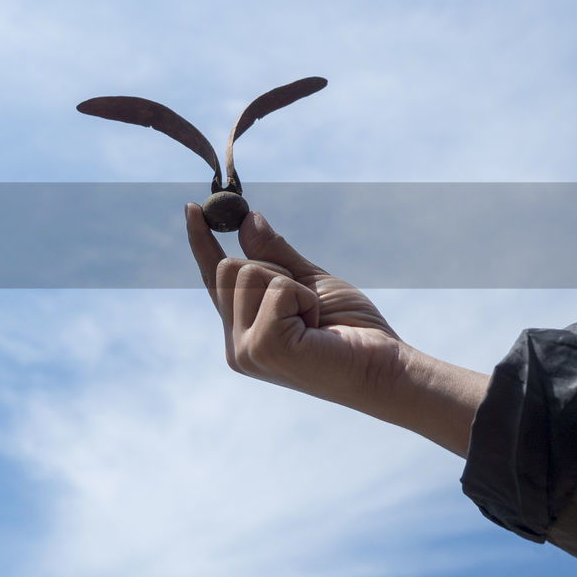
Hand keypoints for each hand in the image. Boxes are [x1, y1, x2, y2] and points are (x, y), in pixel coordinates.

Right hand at [184, 204, 485, 456]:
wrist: (385, 368)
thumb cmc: (353, 330)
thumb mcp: (309, 283)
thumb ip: (275, 255)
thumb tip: (247, 219)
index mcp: (243, 331)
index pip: (214, 280)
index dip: (202, 242)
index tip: (191, 208)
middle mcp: (236, 344)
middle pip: (229, 267)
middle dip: (273, 269)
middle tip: (306, 301)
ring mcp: (244, 350)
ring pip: (249, 272)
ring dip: (292, 285)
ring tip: (314, 320)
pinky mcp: (262, 347)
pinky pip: (276, 290)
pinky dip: (303, 298)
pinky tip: (317, 327)